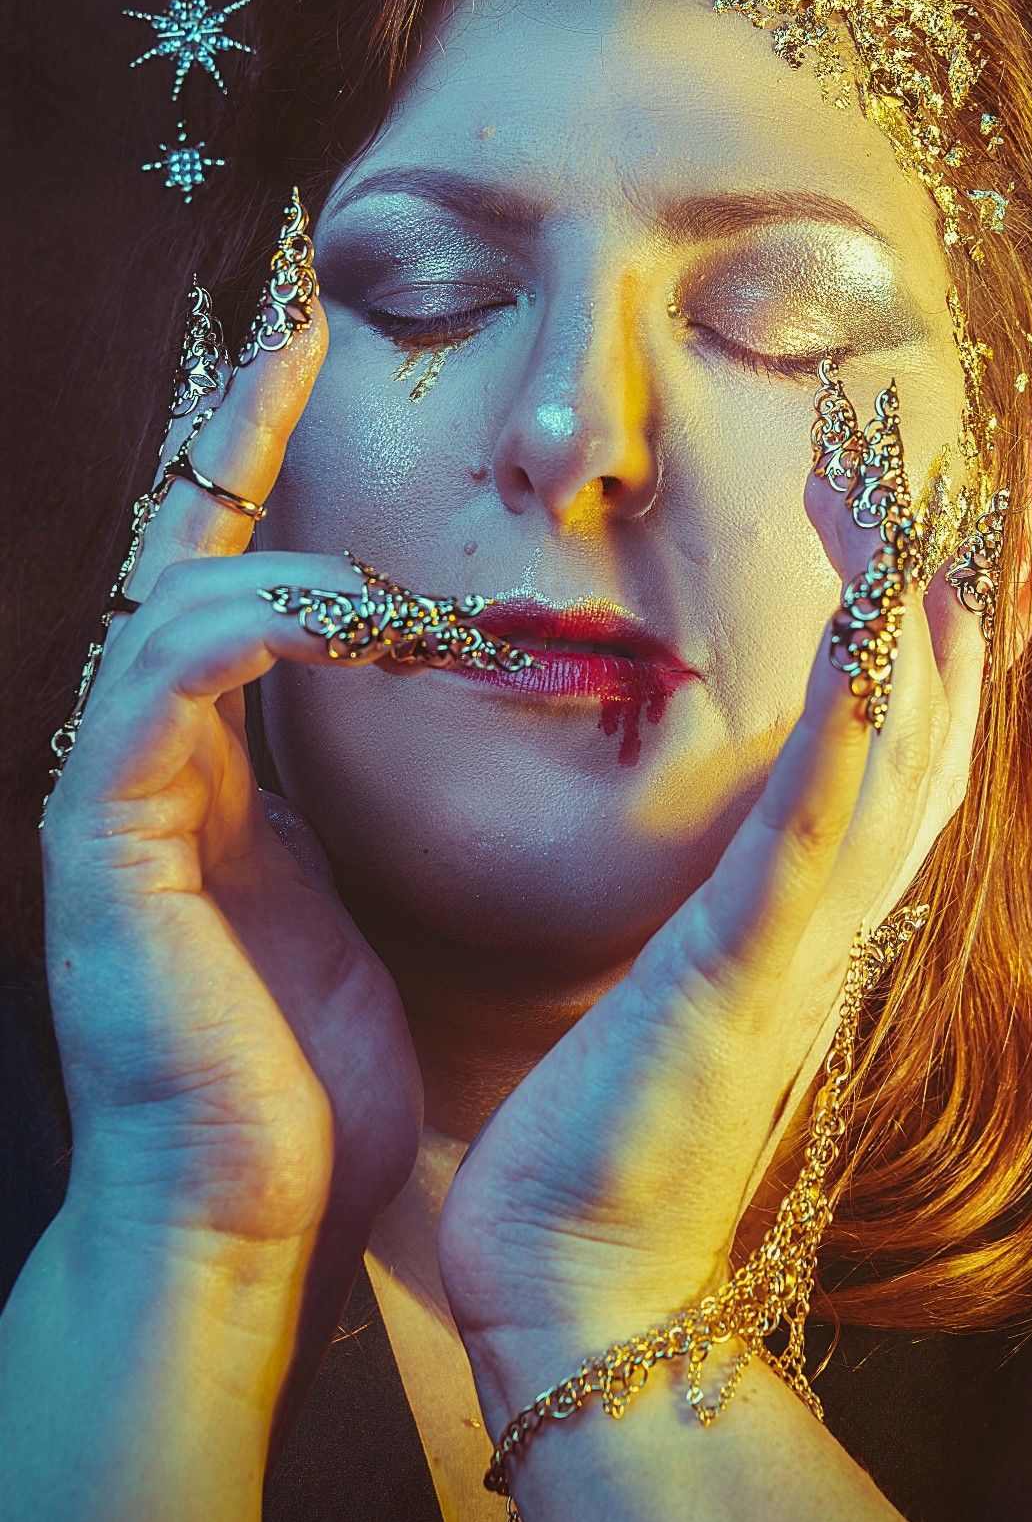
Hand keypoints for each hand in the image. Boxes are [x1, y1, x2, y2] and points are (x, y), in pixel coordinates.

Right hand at [39, 280, 423, 1327]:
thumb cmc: (313, 1071)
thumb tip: (438, 691)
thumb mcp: (357, 893)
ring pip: (184, 592)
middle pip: (180, 539)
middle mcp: (151, 748)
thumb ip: (363, 786)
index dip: (255, 443)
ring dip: (321, 573)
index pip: (235, 563)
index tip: (308, 333)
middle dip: (232, 421)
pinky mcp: (104, 830)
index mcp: (214, 757)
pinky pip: (169, 673)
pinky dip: (268, 627)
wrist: (251, 1210)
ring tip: (431, 605)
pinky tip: (364, 626)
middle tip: (299, 311)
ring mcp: (116, 783)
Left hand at [438, 379, 985, 1418]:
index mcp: (818, 909)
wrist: (583, 1275)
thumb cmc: (607, 1122)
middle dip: (943, 586)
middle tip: (930, 462)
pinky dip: (850, 731)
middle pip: (933, 725)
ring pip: (897, 759)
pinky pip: (813, 834)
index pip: (906, 739)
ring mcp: (804, 946)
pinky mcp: (743, 975)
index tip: (917, 507)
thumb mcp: (674, 970)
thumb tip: (723, 809)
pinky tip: (864, 641)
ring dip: (908, 626)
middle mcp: (842, 918)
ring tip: (898, 506)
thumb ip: (722, 887)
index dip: (934, 623)